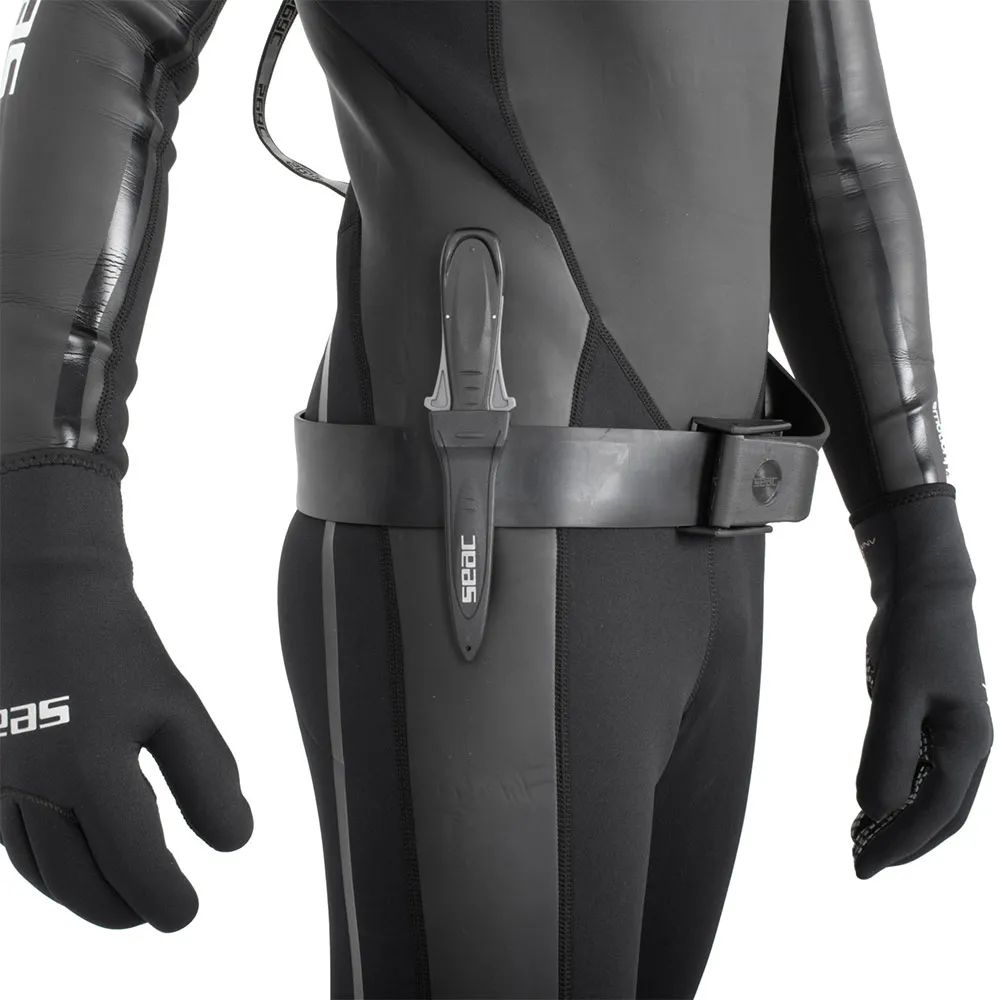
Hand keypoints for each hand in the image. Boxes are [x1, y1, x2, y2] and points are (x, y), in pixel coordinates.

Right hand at [0, 465, 252, 930]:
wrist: (44, 594)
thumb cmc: (119, 647)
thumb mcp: (176, 708)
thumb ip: (208, 778)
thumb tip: (235, 843)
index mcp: (90, 775)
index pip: (134, 866)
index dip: (164, 899)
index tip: (187, 913)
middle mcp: (35, 792)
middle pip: (81, 882)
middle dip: (123, 907)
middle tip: (159, 914)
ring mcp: (1, 785)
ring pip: (42, 871)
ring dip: (83, 895)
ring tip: (123, 902)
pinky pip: (15, 844)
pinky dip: (49, 869)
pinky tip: (76, 865)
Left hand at [851, 487, 991, 877]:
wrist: (925, 595)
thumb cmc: (913, 640)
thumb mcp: (895, 695)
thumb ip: (887, 752)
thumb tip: (876, 810)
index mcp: (967, 746)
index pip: (933, 814)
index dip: (899, 845)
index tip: (863, 868)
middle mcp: (968, 748)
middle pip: (939, 814)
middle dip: (902, 844)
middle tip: (859, 867)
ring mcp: (954, 735)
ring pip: (933, 796)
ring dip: (901, 822)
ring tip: (859, 839)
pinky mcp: (935, 721)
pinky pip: (922, 772)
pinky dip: (900, 793)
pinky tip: (871, 800)